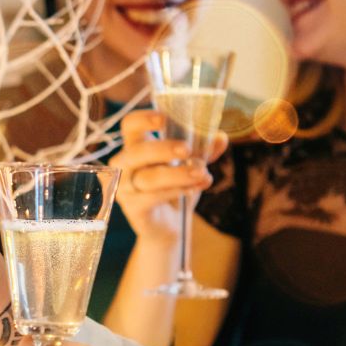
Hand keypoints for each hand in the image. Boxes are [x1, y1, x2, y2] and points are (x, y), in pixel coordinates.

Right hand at [108, 111, 223, 239]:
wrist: (170, 226)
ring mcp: (125, 187)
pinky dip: (175, 191)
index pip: (130, 126)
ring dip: (178, 174)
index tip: (164, 119)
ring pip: (149, 177)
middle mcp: (125, 165)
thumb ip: (203, 151)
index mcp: (136, 147)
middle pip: (137, 151)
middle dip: (164, 148)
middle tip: (188, 150)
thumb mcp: (191, 166)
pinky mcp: (132, 208)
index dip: (143, 119)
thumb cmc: (176, 189)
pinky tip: (192, 189)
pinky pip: (152, 197)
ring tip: (202, 174)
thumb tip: (221, 137)